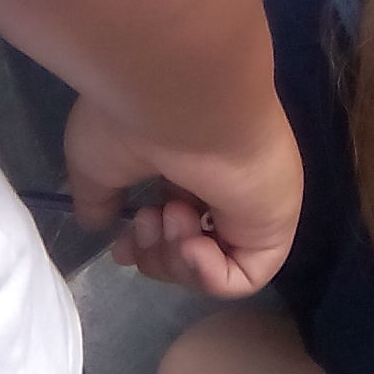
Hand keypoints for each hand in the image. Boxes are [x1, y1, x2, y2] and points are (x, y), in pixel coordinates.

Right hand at [66, 92, 302, 300]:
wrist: (184, 98)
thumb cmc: (137, 118)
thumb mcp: (100, 163)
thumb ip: (99, 198)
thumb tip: (98, 224)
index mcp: (190, 163)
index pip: (174, 220)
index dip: (146, 246)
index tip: (120, 247)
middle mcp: (226, 182)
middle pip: (192, 248)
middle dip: (157, 254)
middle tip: (146, 225)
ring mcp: (253, 202)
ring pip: (216, 263)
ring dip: (178, 259)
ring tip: (170, 217)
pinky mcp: (275, 223)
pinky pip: (247, 275)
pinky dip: (210, 275)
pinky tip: (192, 244)